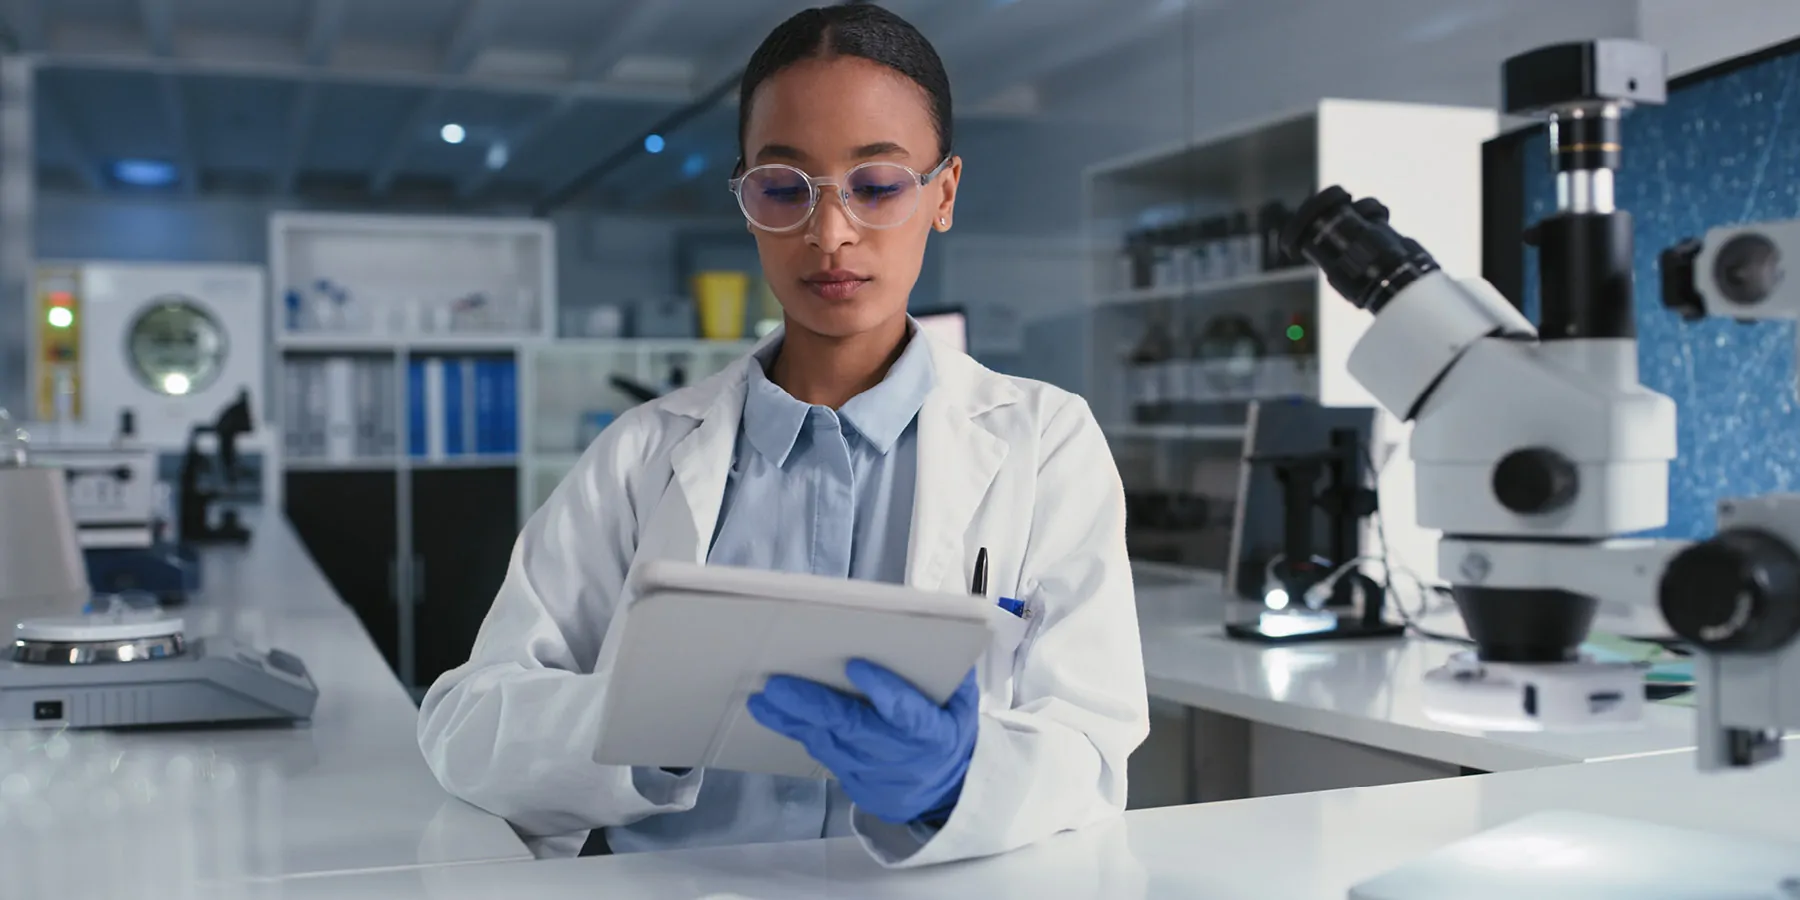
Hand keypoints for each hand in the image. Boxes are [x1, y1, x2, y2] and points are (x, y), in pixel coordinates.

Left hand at [747, 661, 978, 824]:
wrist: (943, 794)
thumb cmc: (948, 734)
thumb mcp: (963, 709)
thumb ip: (955, 678)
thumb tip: (946, 638)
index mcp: (930, 732)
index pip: (906, 711)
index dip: (883, 690)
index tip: (855, 664)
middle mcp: (896, 753)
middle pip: (851, 727)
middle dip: (812, 704)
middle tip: (776, 684)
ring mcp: (871, 771)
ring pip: (826, 742)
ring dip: (791, 720)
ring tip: (760, 699)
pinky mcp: (852, 782)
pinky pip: (822, 753)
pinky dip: (798, 732)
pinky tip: (773, 714)